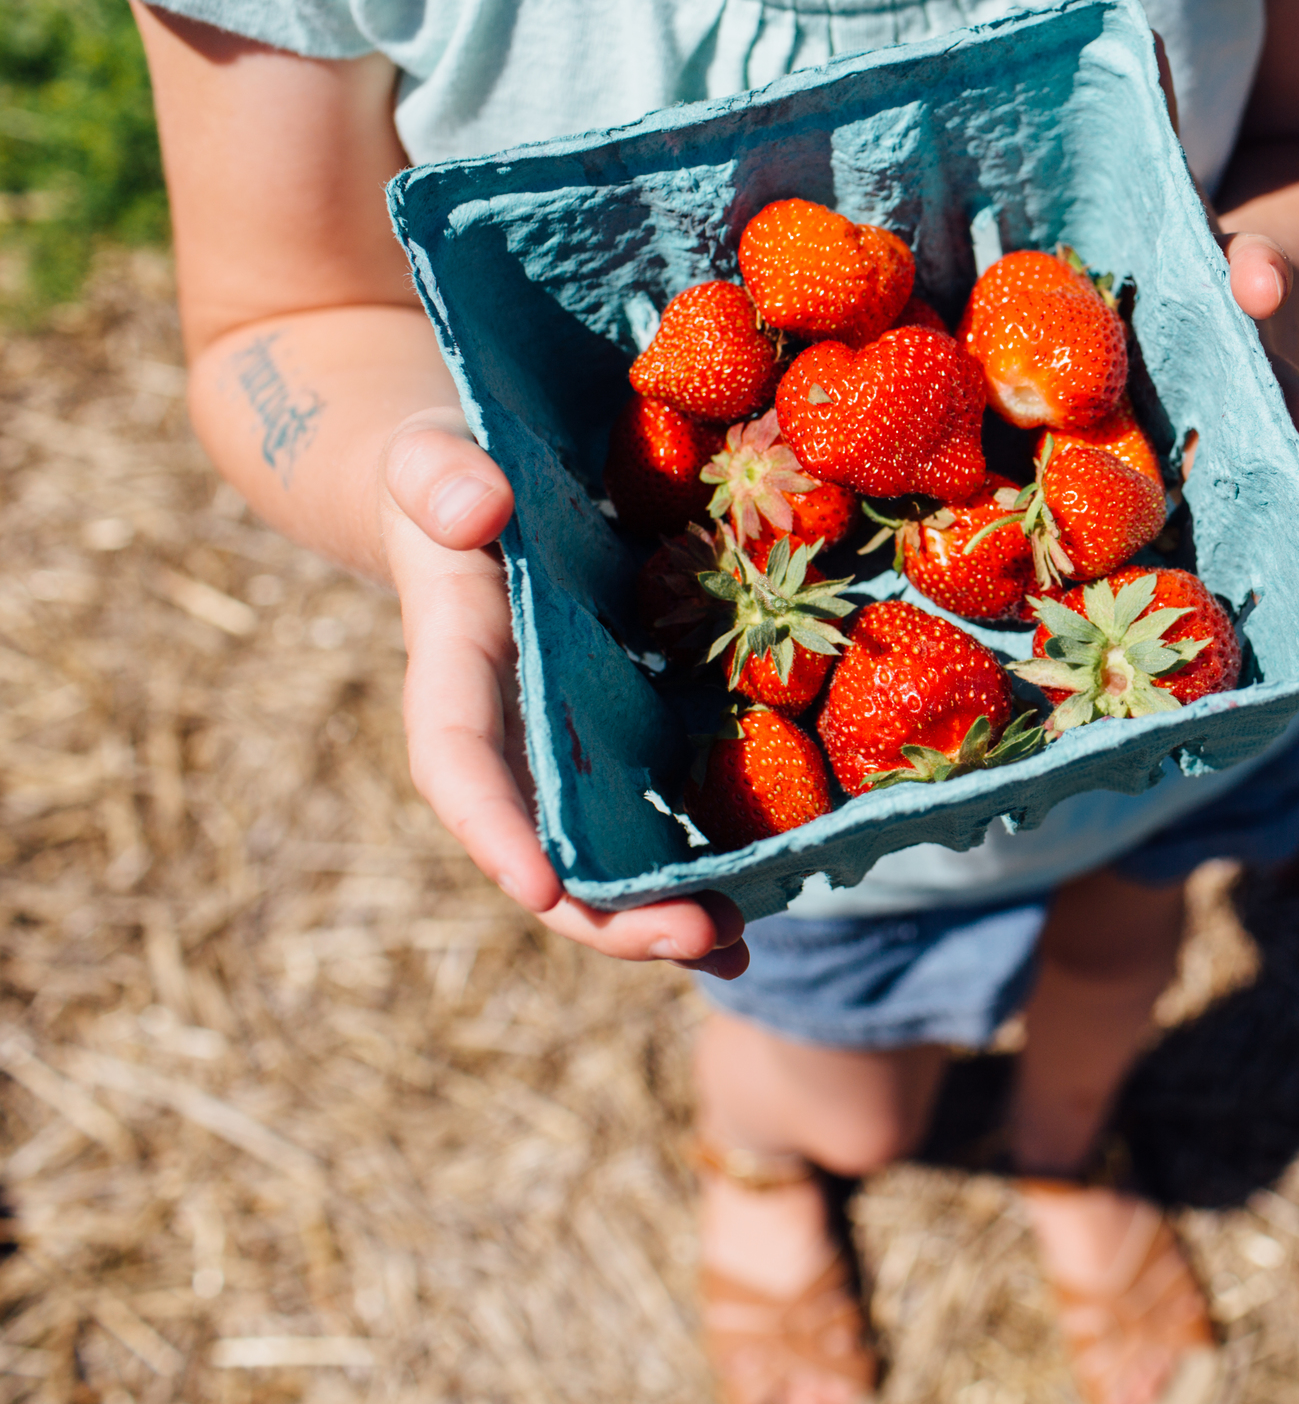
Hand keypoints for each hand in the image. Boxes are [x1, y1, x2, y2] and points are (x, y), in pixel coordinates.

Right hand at [381, 410, 749, 976]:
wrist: (476, 483)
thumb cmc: (449, 467)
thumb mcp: (428, 455)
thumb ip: (436, 476)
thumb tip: (475, 507)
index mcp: (456, 668)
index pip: (458, 764)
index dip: (494, 831)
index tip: (537, 890)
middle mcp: (511, 729)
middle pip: (542, 847)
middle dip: (606, 911)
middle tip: (694, 940)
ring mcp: (571, 742)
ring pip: (606, 852)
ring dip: (663, 912)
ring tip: (736, 948)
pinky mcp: (626, 730)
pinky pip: (659, 809)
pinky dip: (704, 857)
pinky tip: (765, 897)